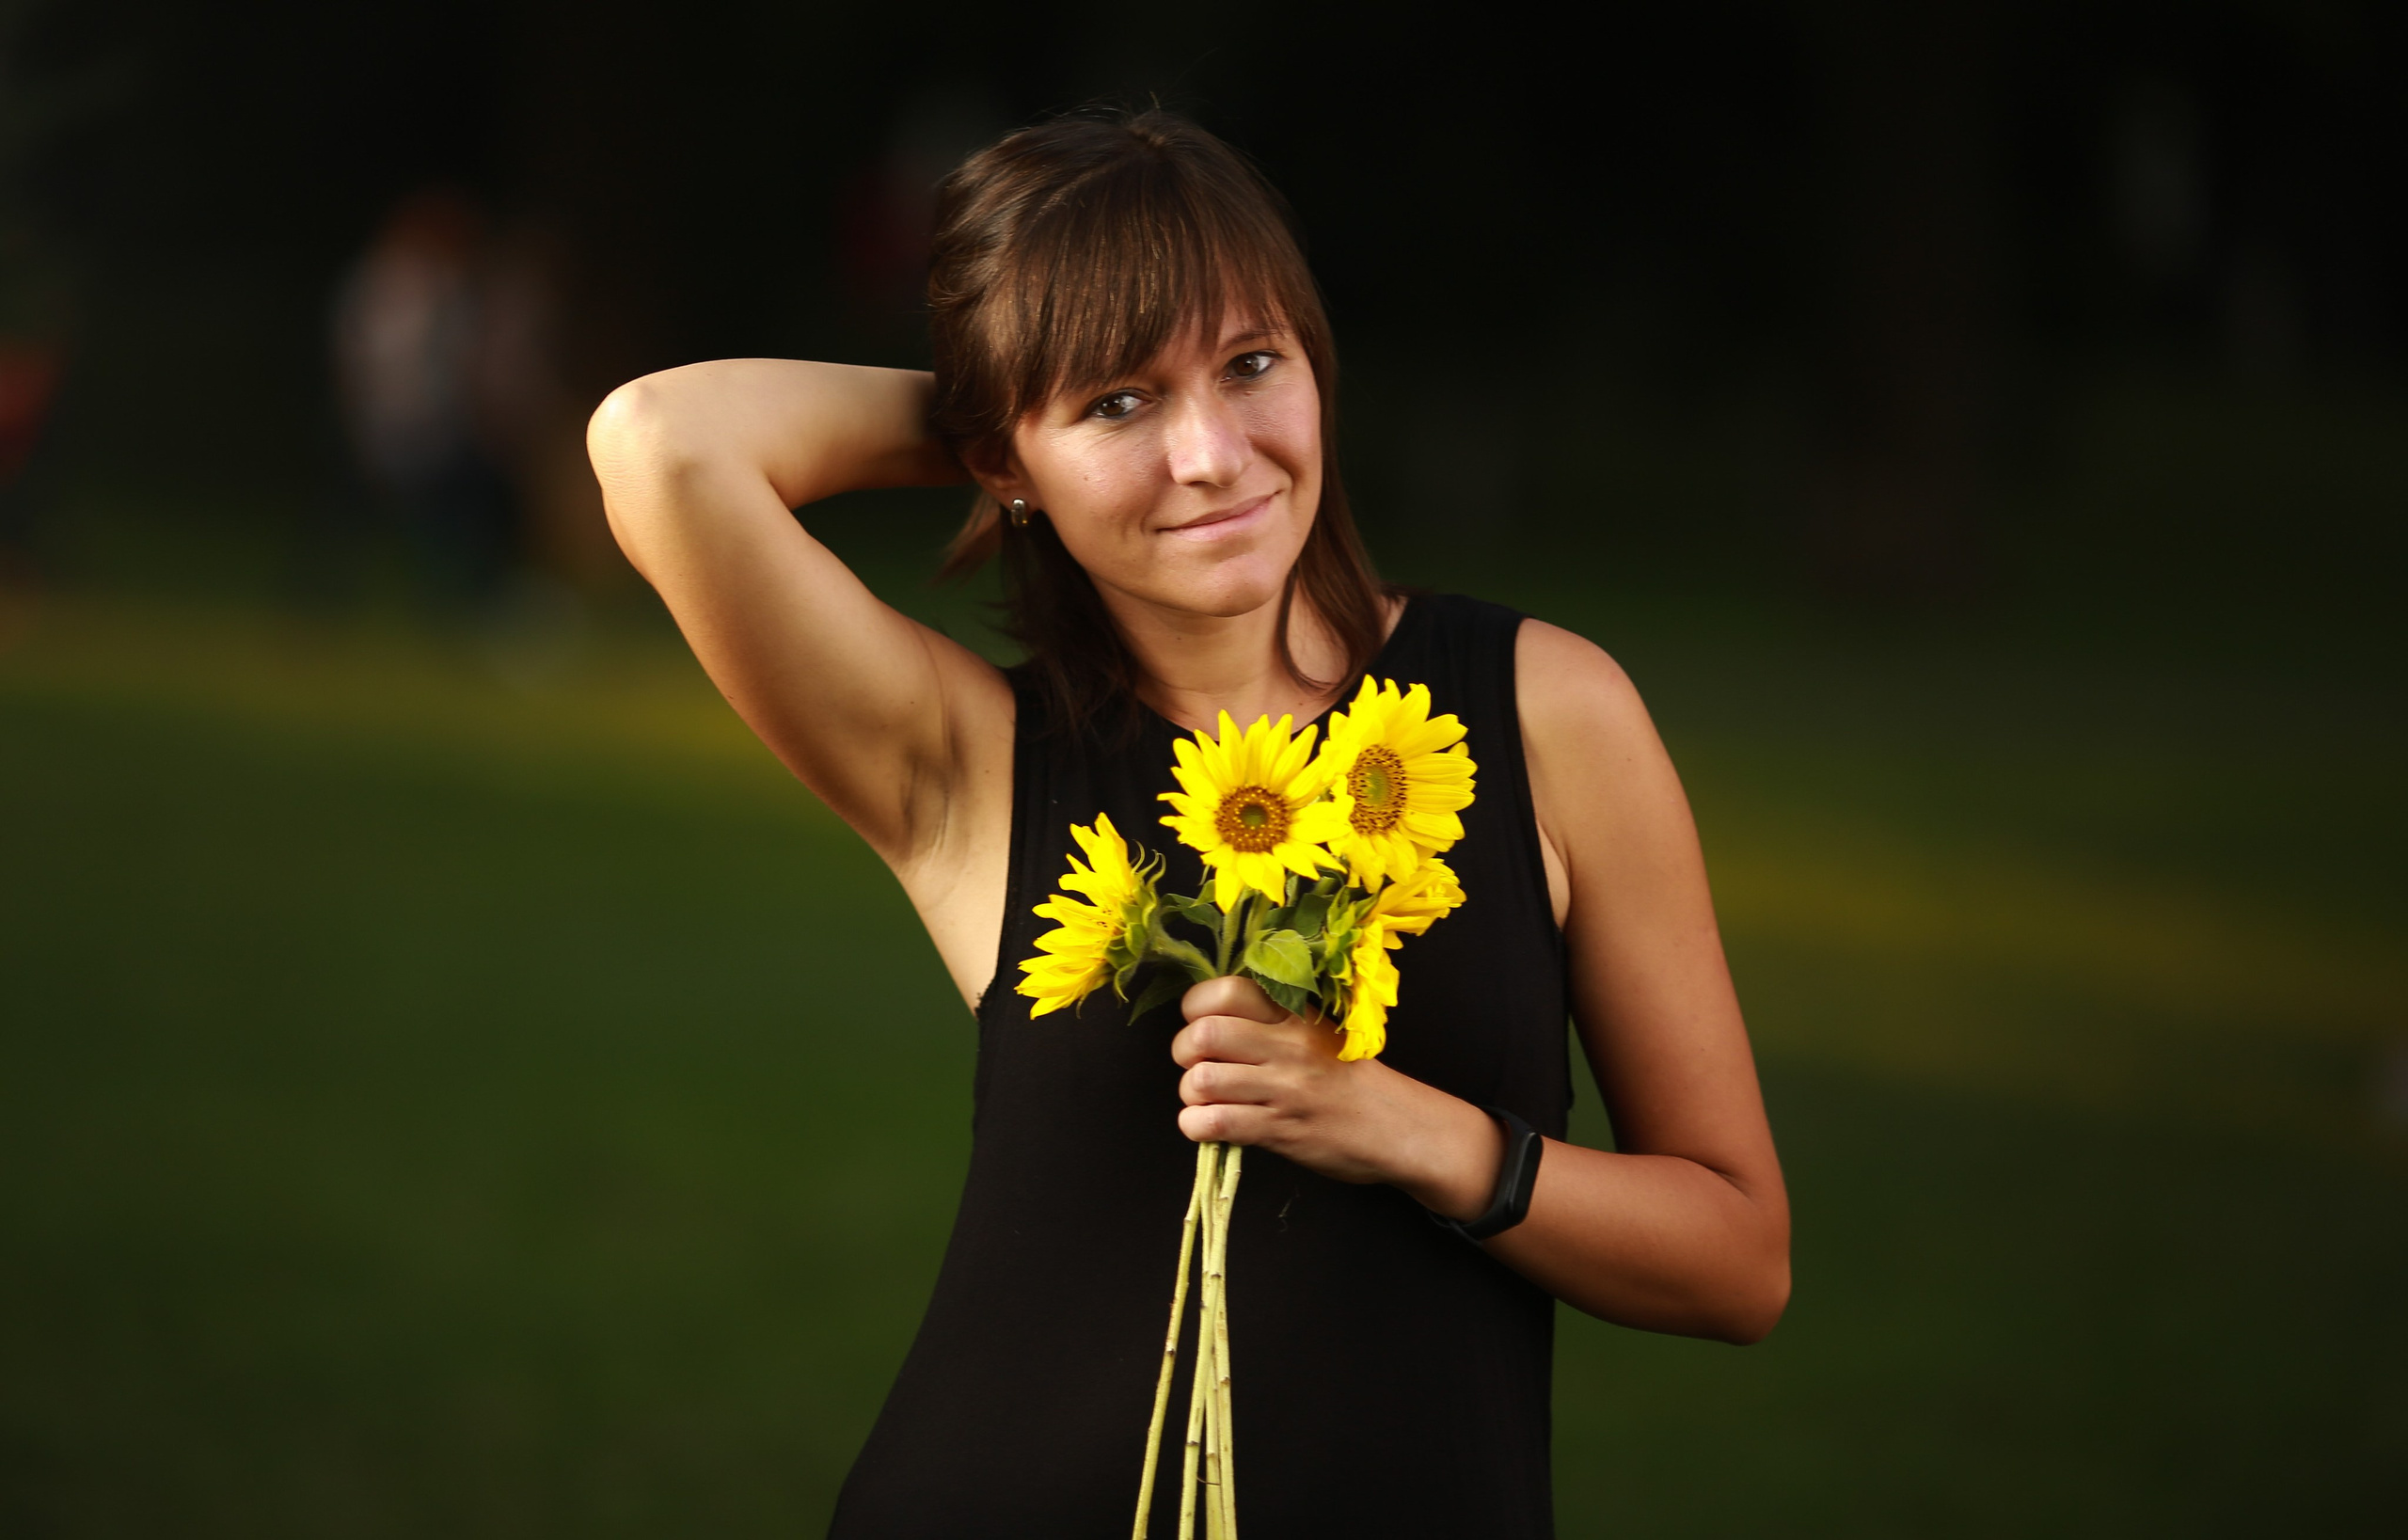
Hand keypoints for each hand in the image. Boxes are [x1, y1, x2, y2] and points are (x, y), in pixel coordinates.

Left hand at [1170, 975, 1502, 1220]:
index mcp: (1293, 1014)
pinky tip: (1207, 1126)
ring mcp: (1282, 1089)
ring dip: (1191, 1095)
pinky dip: (1196, 1125)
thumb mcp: (1319, 1031)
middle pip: (1203, 1035)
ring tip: (1206, 1100)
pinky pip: (1214, 1123)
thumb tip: (1209, 1018)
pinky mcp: (1279, 1130)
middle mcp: (1285, 1046)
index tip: (1200, 1023)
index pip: (1224, 991)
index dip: (1197, 1007)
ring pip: (1201, 1081)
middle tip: (1196, 1066)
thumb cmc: (1351, 1079)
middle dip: (1184, 1053)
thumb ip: (1271, 1020)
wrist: (1397, 1127)